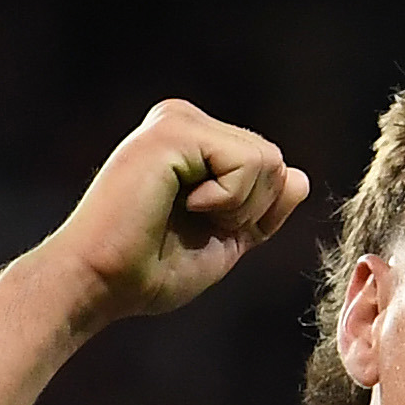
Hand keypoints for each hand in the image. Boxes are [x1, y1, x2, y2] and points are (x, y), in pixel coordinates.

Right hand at [40, 99, 312, 334]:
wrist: (104, 283)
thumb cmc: (151, 269)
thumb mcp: (226, 239)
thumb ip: (262, 208)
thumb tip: (300, 177)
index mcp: (193, 143)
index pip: (268, 168)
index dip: (254, 213)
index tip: (202, 229)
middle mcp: (184, 121)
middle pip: (273, 160)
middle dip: (250, 209)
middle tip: (192, 223)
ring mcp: (178, 121)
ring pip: (268, 159)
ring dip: (238, 206)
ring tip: (186, 213)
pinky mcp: (175, 130)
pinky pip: (248, 163)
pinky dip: (227, 200)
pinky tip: (181, 204)